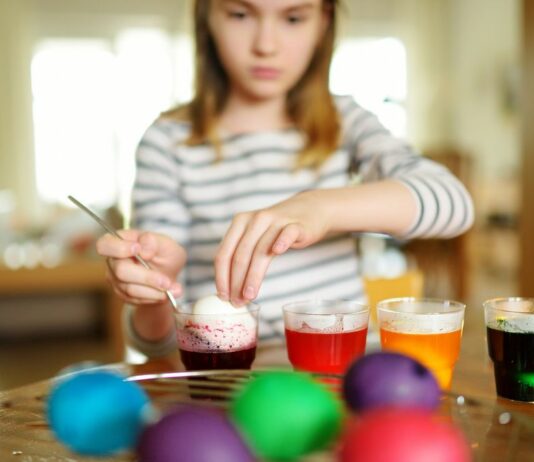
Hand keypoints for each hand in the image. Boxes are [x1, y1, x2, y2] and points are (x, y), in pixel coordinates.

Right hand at [96, 230, 185, 305]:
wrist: (169, 276)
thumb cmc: (165, 254)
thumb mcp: (166, 244)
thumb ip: (154, 242)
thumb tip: (143, 249)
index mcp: (119, 241)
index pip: (105, 244)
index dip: (119, 248)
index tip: (138, 249)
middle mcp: (113, 261)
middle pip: (120, 271)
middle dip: (147, 277)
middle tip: (166, 282)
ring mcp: (116, 279)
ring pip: (130, 289)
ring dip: (155, 290)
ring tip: (173, 287)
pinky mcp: (123, 295)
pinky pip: (136, 300)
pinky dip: (155, 297)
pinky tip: (169, 293)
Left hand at [215, 190, 330, 304]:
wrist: (310, 210)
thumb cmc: (278, 230)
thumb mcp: (255, 237)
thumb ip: (243, 257)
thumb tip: (231, 291)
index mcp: (240, 223)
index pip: (224, 253)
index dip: (221, 277)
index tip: (223, 296)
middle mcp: (255, 220)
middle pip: (240, 255)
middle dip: (236, 282)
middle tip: (237, 302)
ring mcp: (276, 221)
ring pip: (261, 251)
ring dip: (253, 276)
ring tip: (249, 296)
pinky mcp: (297, 225)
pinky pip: (287, 233)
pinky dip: (281, 242)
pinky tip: (277, 251)